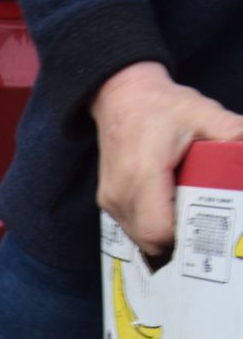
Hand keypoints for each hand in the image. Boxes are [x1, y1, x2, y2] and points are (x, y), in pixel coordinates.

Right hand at [93, 62, 242, 254]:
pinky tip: (172, 208)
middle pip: (150, 241)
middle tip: (207, 227)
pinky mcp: (109, 201)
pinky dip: (153, 225)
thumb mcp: (203, 114)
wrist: (121, 97)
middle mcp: (121, 194)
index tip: (209, 230)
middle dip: (180, 240)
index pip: (158, 230)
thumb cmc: (160, 106)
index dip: (185, 238)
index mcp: (143, 175)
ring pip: (140, 238)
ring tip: (191, 216)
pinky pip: (133, 228)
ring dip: (166, 234)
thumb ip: (233, 133)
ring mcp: (111, 200)